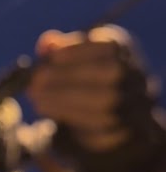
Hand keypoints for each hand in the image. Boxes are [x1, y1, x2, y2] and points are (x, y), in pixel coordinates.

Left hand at [27, 27, 133, 152]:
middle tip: (35, 82)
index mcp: (123, 50)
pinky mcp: (127, 127)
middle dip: (67, 77)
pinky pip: (103, 126)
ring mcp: (135, 103)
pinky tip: (50, 111)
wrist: (110, 104)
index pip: (109, 46)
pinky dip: (73, 118)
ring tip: (37, 98)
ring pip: (104, 103)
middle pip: (109, 74)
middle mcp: (136, 75)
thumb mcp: (74, 54)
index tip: (51, 57)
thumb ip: (60, 48)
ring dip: (64, 101)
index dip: (78, 50)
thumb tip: (46, 44)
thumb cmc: (83, 71)